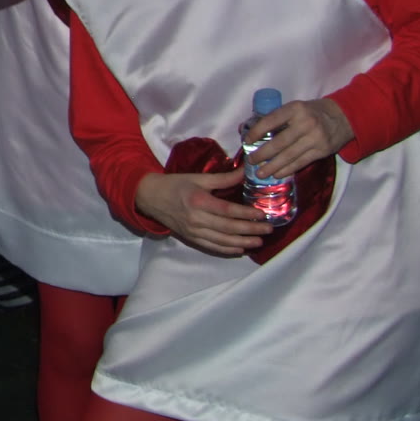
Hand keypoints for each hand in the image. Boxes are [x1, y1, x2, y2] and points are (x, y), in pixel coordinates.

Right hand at [133, 167, 268, 256]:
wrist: (151, 198)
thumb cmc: (176, 184)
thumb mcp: (199, 178)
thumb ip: (223, 178)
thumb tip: (246, 171)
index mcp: (199, 201)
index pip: (227, 211)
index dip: (246, 214)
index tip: (262, 214)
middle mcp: (196, 219)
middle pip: (228, 228)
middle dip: (250, 230)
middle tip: (268, 229)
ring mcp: (193, 231)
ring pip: (222, 240)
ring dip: (242, 242)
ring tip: (259, 241)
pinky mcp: (191, 238)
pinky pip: (212, 247)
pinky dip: (227, 249)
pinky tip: (240, 248)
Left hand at [240, 97, 353, 180]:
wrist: (342, 117)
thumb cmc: (312, 112)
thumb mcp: (295, 108)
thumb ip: (274, 118)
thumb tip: (245, 129)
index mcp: (295, 109)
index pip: (271, 120)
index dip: (257, 131)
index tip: (247, 141)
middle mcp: (305, 123)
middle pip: (280, 142)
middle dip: (263, 154)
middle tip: (251, 161)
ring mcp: (315, 138)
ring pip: (289, 156)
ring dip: (273, 166)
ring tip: (260, 173)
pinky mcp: (322, 151)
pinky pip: (301, 162)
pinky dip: (287, 170)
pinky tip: (277, 174)